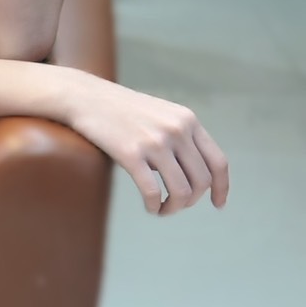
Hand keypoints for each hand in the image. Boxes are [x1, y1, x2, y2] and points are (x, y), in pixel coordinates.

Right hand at [60, 68, 229, 214]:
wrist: (85, 97)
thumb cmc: (120, 109)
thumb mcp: (160, 113)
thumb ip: (180, 136)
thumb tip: (193, 174)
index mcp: (187, 120)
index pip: (218, 162)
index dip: (222, 188)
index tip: (217, 205)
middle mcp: (177, 130)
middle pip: (201, 182)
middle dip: (191, 201)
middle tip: (175, 206)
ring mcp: (155, 141)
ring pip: (181, 191)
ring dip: (174, 208)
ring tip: (162, 210)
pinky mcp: (131, 153)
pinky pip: (152, 192)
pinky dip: (154, 207)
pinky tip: (150, 208)